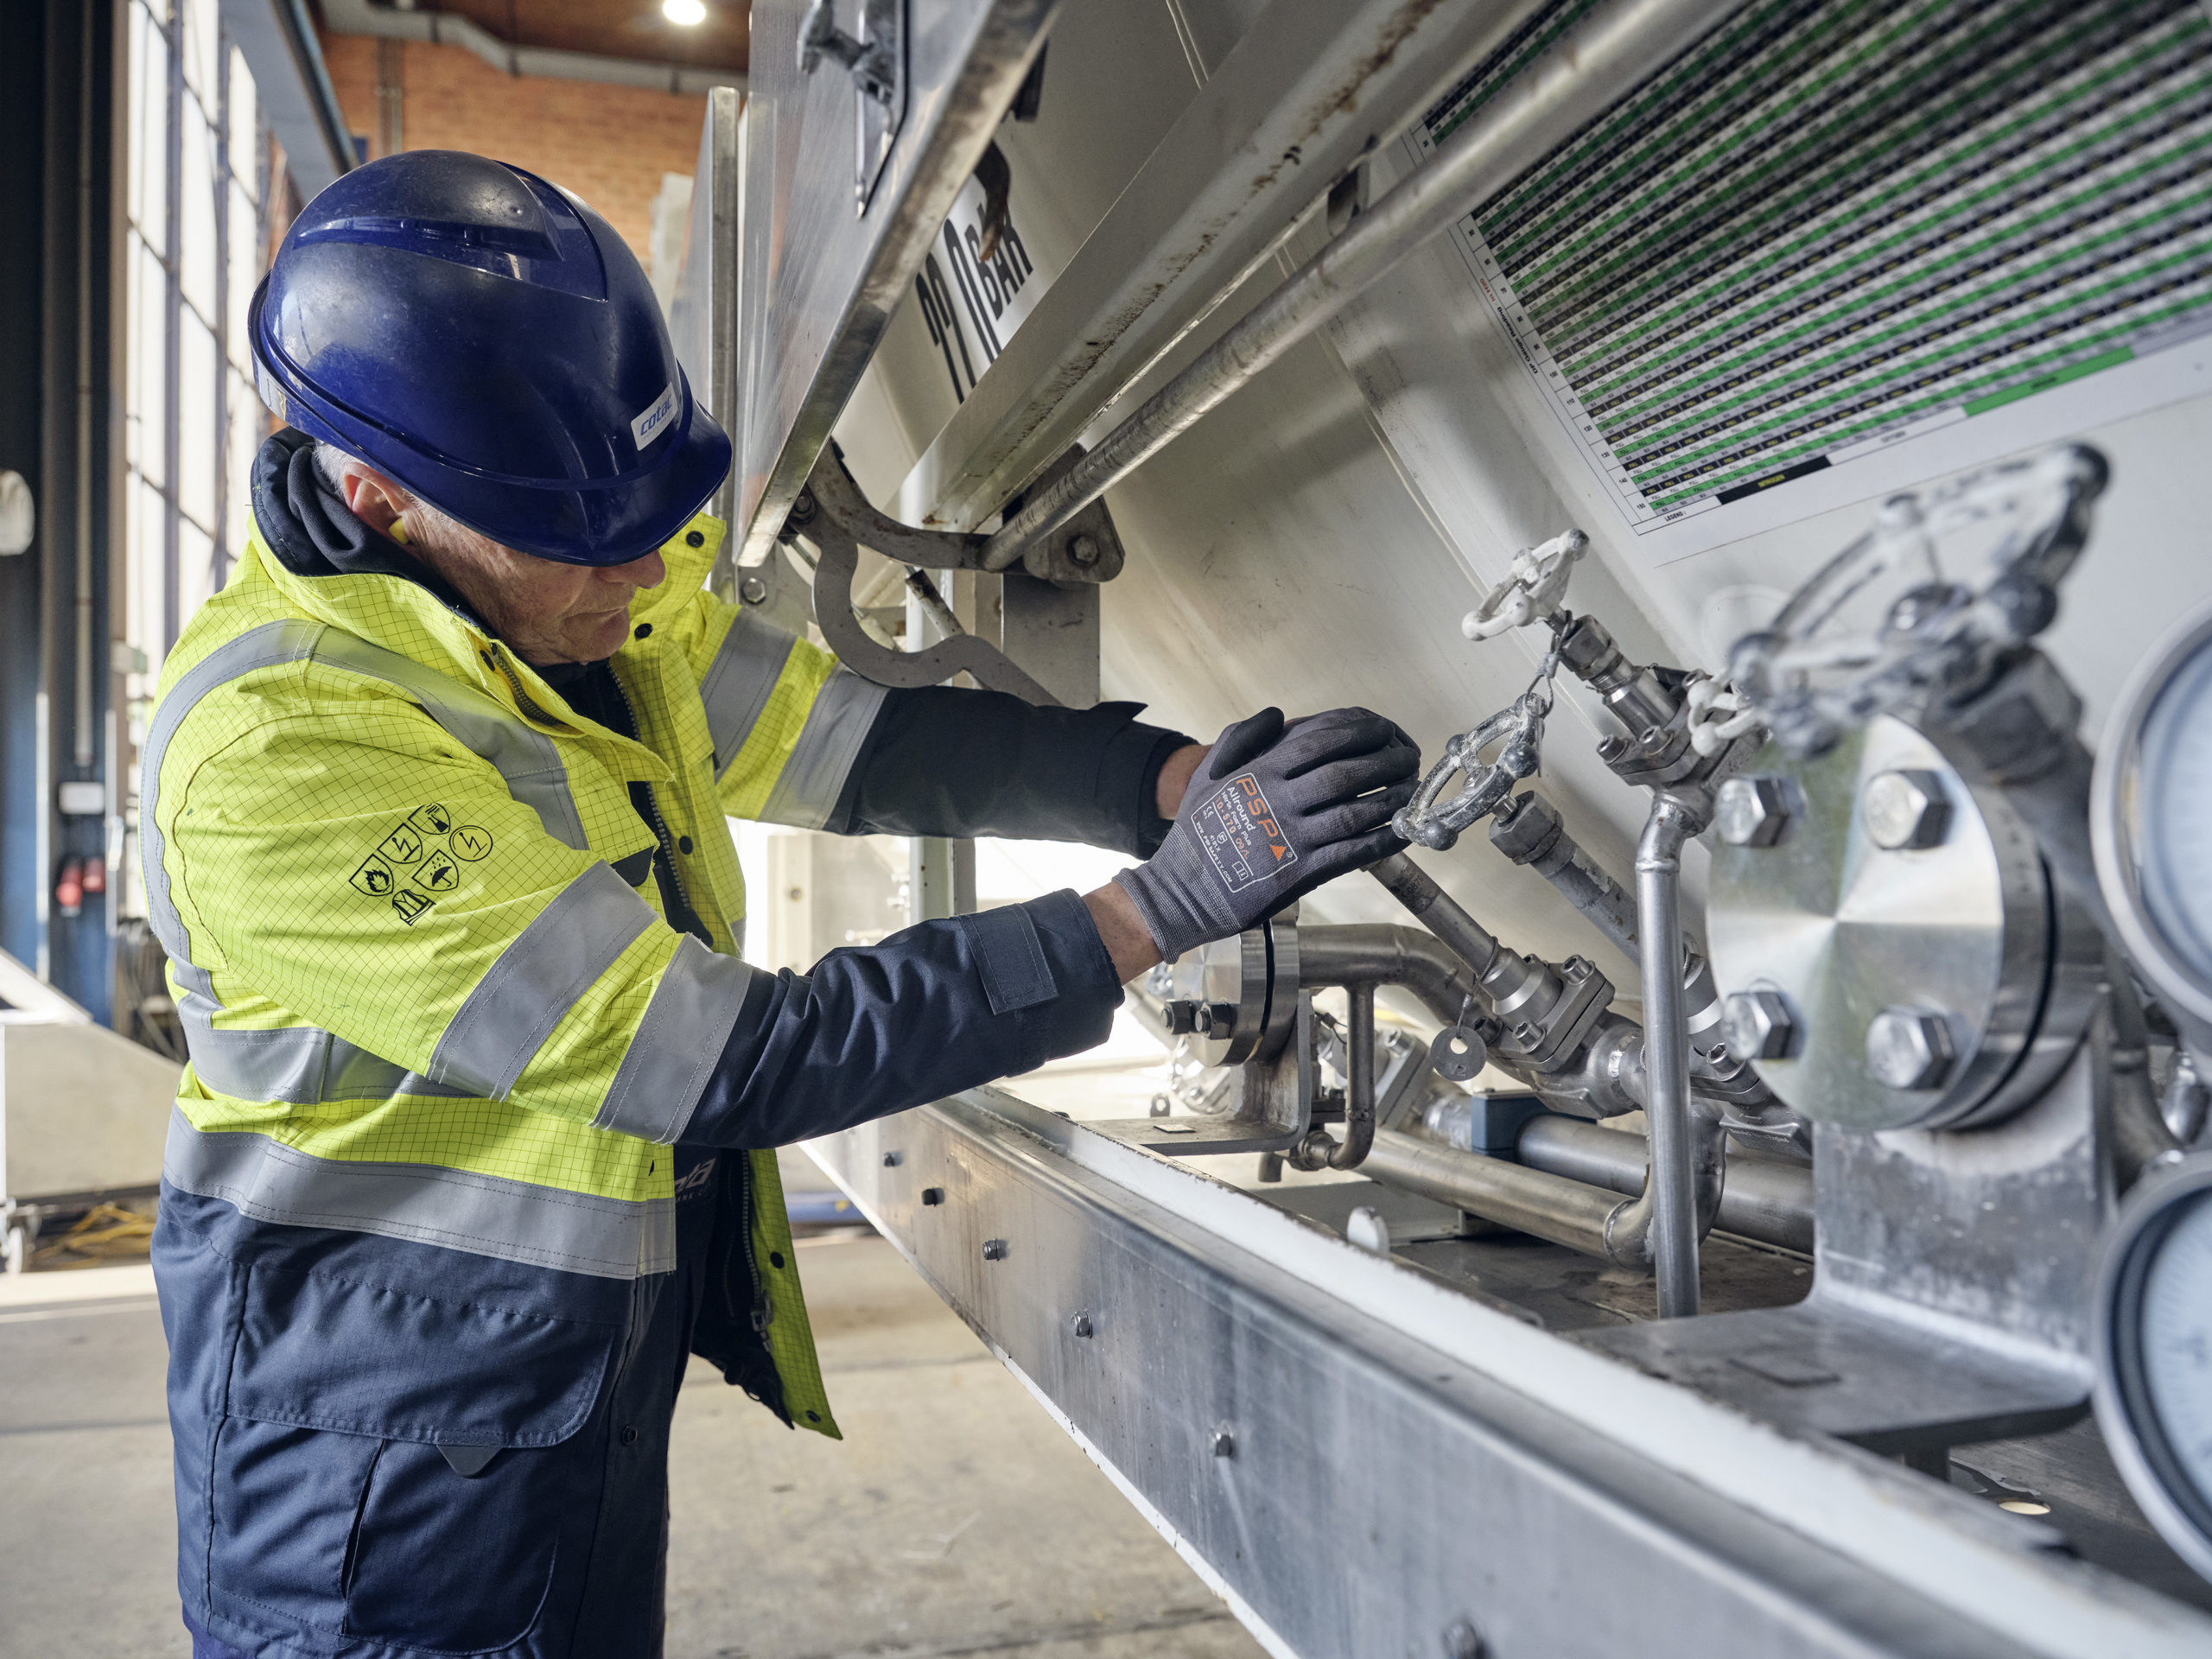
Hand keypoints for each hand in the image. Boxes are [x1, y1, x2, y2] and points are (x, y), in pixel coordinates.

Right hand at [1111, 707, 1419, 962]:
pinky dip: (1382, 840)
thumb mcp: (1208, 772)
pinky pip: (1352, 852)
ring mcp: (1291, 837)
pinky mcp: (1300, 873)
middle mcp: (1278, 800)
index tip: (1385, 728)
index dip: (1360, 730)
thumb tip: (1278, 714)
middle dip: (1385, 761)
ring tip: (1413, 790)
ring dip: (1391, 799)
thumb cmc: (1197, 831)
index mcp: (1260, 771)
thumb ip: (1242, 737)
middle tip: (1410, 757)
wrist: (1182, 891)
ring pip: (1355, 811)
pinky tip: (1403, 831)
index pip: (1321, 739)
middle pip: (1346, 771)